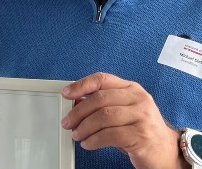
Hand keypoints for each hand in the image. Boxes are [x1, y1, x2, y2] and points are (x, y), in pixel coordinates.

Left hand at [60, 72, 187, 168]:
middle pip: (100, 99)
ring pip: (104, 116)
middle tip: (67, 122)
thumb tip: (74, 102)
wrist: (166, 151)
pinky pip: (110, 135)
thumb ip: (102, 104)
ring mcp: (143, 116)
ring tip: (77, 135)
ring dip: (85, 127)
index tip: (66, 94)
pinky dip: (94, 140)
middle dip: (78, 111)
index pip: (102, 79)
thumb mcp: (122, 112)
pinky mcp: (142, 135)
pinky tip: (88, 144)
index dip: (81, 85)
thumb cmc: (139, 130)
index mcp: (131, 88)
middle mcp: (139, 99)